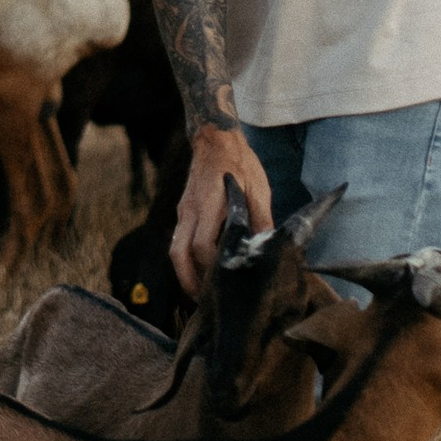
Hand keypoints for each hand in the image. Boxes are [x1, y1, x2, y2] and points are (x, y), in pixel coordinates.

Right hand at [170, 123, 272, 293]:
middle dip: (189, 281)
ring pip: (174, 251)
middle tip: (206, 301)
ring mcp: (182, 213)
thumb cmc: (240, 163)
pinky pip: (178, 243)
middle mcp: (189, 211)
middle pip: (177, 255)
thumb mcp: (258, 187)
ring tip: (202, 292)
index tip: (228, 279)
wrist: (215, 139)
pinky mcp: (183, 214)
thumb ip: (260, 218)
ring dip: (185, 274)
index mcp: (208, 204)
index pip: (201, 245)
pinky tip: (201, 271)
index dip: (212, 266)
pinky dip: (186, 261)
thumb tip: (266, 249)